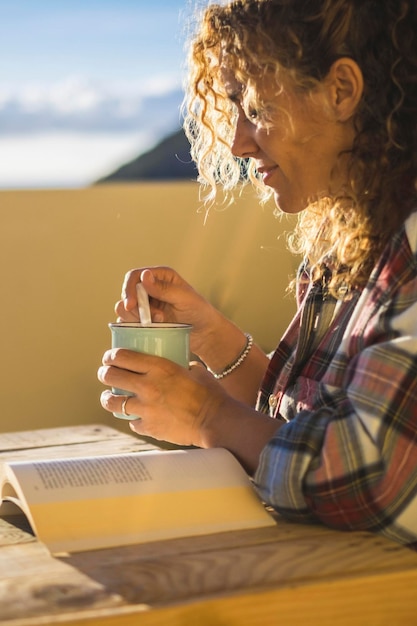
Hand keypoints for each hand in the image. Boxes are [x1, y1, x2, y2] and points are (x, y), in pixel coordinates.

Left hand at [98, 348, 229, 447]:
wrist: (215, 421)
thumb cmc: (209, 393)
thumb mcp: (195, 370)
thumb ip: (180, 366)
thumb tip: (177, 366)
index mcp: (158, 367)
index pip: (121, 356)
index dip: (111, 355)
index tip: (110, 357)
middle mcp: (147, 386)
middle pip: (110, 376)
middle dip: (105, 373)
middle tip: (107, 374)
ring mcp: (145, 408)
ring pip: (111, 402)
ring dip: (108, 399)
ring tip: (109, 398)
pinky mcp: (148, 427)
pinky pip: (132, 422)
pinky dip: (134, 419)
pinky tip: (138, 417)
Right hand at [115, 266, 220, 354]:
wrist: (203, 333)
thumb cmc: (199, 312)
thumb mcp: (184, 298)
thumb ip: (164, 288)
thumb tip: (144, 275)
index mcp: (160, 276)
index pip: (134, 276)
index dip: (129, 289)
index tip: (131, 305)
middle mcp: (149, 288)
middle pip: (126, 293)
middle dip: (134, 307)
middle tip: (151, 319)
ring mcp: (145, 304)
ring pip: (124, 308)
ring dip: (135, 317)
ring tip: (158, 323)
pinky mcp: (142, 320)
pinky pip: (127, 322)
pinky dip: (133, 326)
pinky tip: (148, 330)